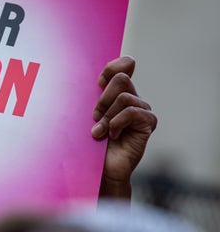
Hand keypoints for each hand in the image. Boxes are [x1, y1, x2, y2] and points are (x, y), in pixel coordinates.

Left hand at [91, 56, 156, 198]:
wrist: (102, 169)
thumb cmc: (90, 142)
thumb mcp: (86, 116)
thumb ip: (90, 97)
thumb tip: (95, 80)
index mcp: (117, 92)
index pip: (123, 65)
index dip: (111, 68)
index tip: (97, 84)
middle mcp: (132, 98)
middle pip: (121, 79)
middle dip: (103, 98)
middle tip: (94, 117)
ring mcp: (141, 110)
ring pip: (124, 97)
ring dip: (107, 116)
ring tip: (99, 132)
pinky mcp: (148, 123)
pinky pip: (132, 112)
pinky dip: (117, 123)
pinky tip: (113, 135)